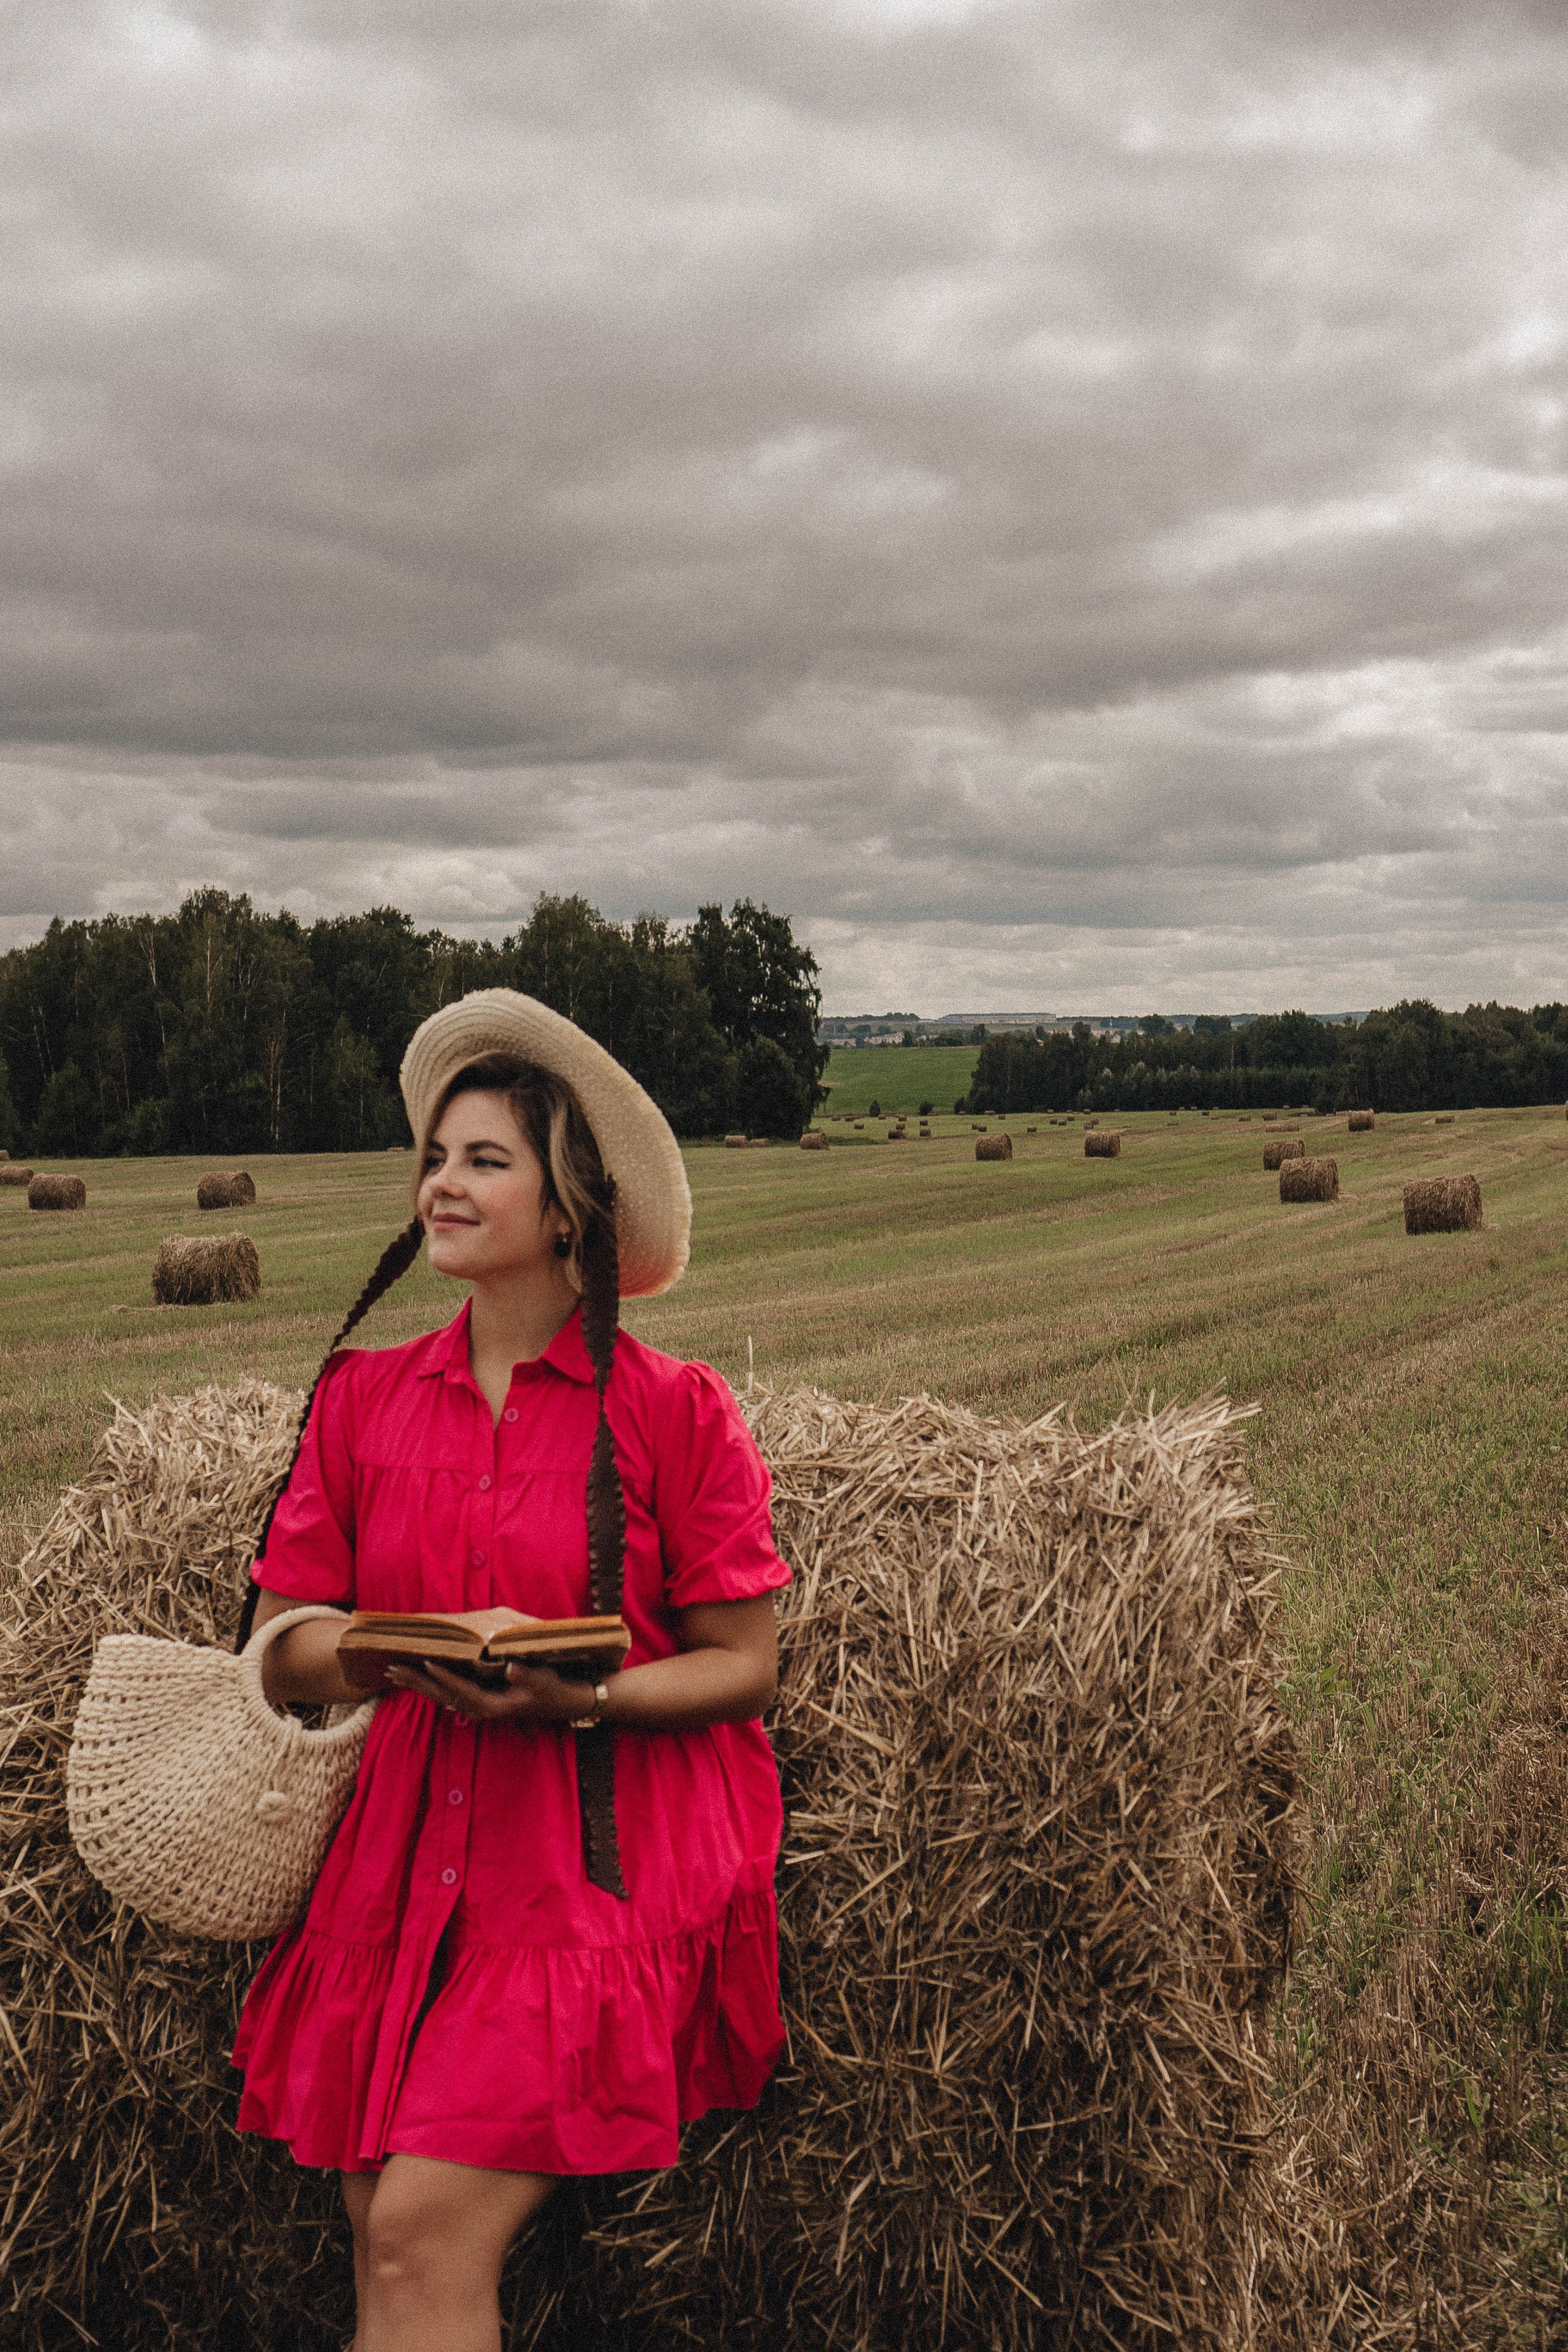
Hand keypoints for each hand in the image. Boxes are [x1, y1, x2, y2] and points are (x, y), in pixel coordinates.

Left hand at [383, 1658, 597, 1725]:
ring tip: (395, 1670)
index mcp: (493, 1705)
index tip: (426, 1661)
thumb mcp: (544, 1682)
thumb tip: (509, 1668)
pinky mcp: (480, 1698)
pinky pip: (449, 1691)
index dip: (443, 1676)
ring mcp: (478, 1704)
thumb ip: (527, 1675)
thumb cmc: (553, 1689)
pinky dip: (431, 1682)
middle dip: (417, 1681)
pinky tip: (418, 1675)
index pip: (462, 1690)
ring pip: (441, 1695)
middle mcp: (480, 1708)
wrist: (564, 1701)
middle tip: (392, 1667)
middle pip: (442, 1695)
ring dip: (418, 1683)